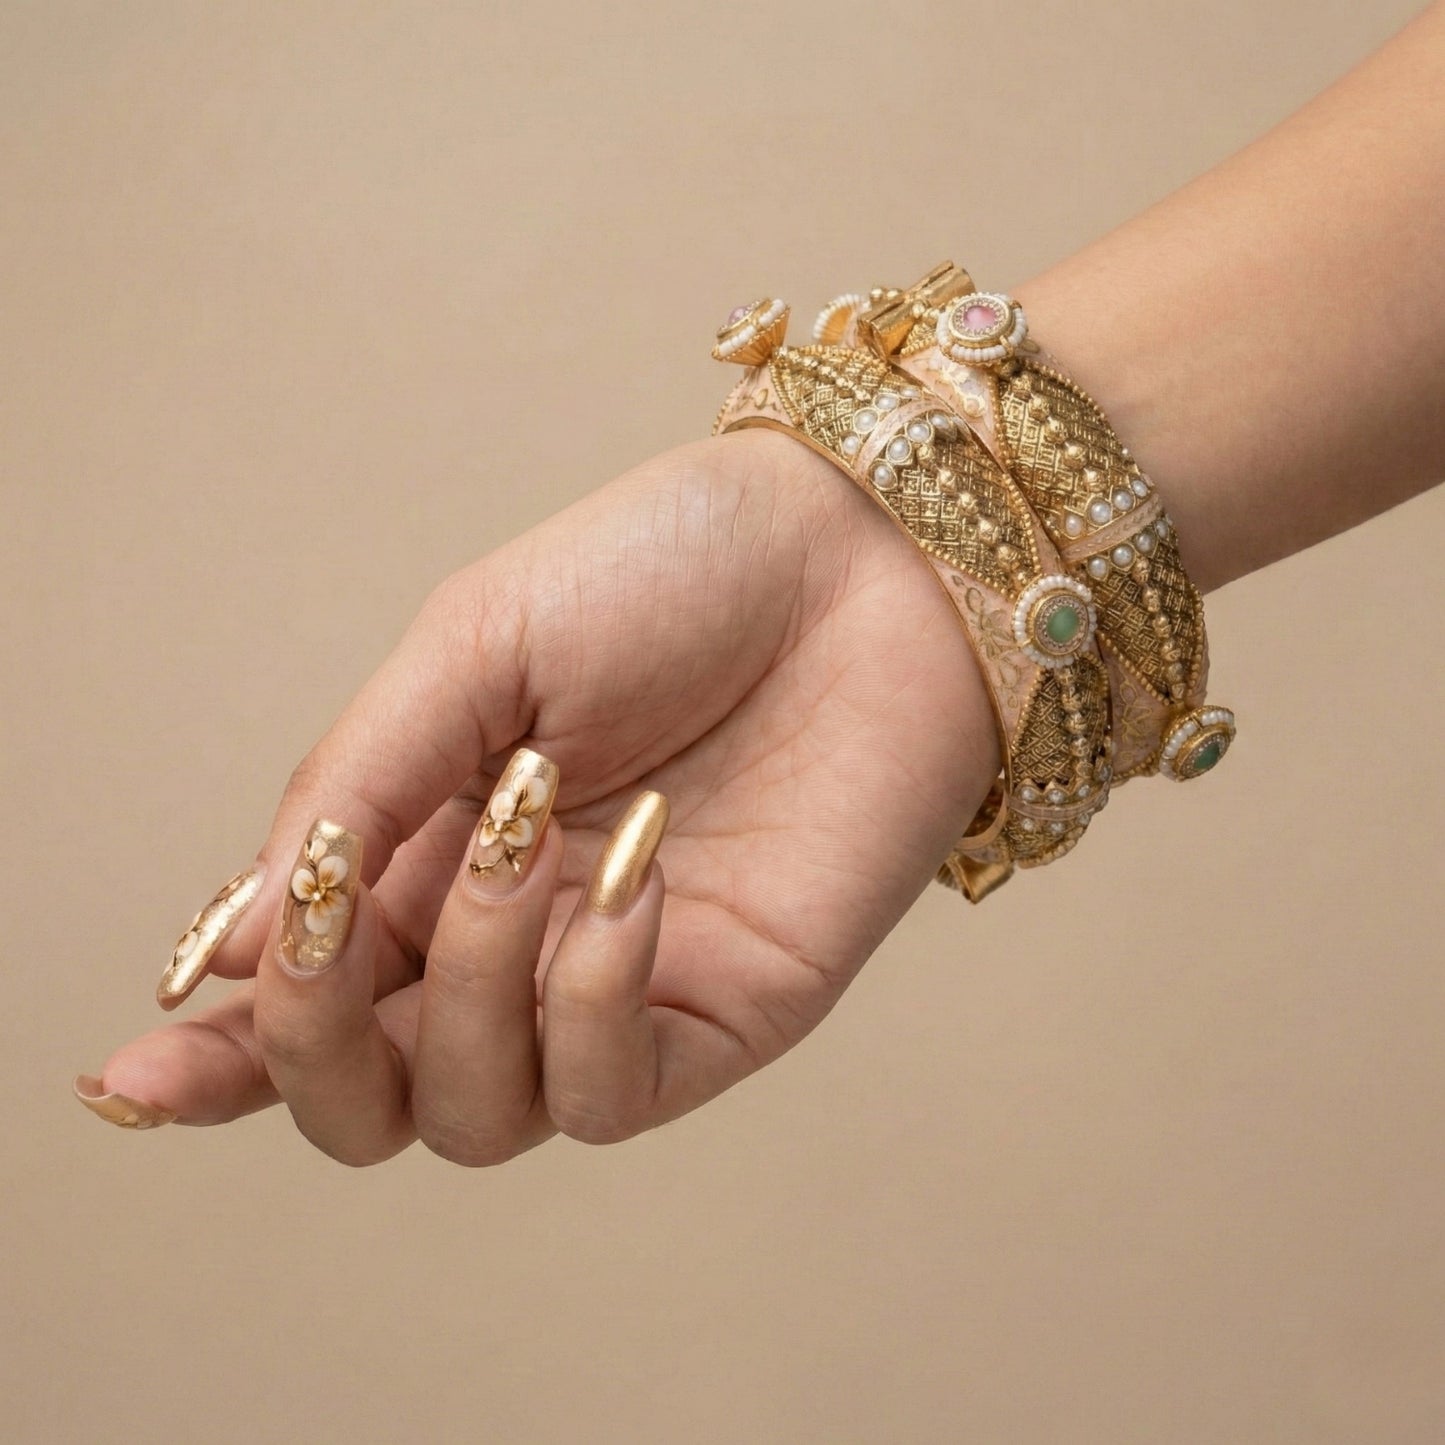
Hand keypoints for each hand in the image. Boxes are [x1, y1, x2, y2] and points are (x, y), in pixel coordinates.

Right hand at [79, 428, 997, 1161]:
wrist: (860, 559)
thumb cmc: (667, 574)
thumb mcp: (475, 646)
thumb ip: (360, 783)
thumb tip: (238, 943)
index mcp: (429, 853)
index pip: (307, 999)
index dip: (215, 1053)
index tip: (135, 1071)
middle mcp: (509, 946)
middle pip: (369, 1100)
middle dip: (315, 1042)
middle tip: (338, 919)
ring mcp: (614, 994)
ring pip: (474, 1113)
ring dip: (474, 981)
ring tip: (537, 821)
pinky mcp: (722, 1018)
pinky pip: (610, 1093)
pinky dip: (589, 998)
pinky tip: (632, 876)